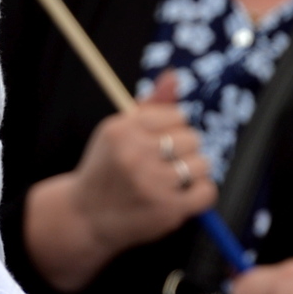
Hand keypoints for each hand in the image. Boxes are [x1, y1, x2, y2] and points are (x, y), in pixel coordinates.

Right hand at [66, 74, 216, 255]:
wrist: (85, 217)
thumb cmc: (108, 169)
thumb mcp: (119, 132)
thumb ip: (150, 105)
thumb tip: (173, 76)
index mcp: (123, 130)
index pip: (177, 116)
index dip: (173, 130)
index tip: (160, 145)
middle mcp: (135, 154)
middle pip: (192, 138)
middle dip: (184, 151)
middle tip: (165, 165)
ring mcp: (151, 183)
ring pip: (203, 164)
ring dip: (193, 173)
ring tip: (172, 181)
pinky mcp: (166, 209)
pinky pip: (207, 192)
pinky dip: (201, 194)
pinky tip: (183, 197)